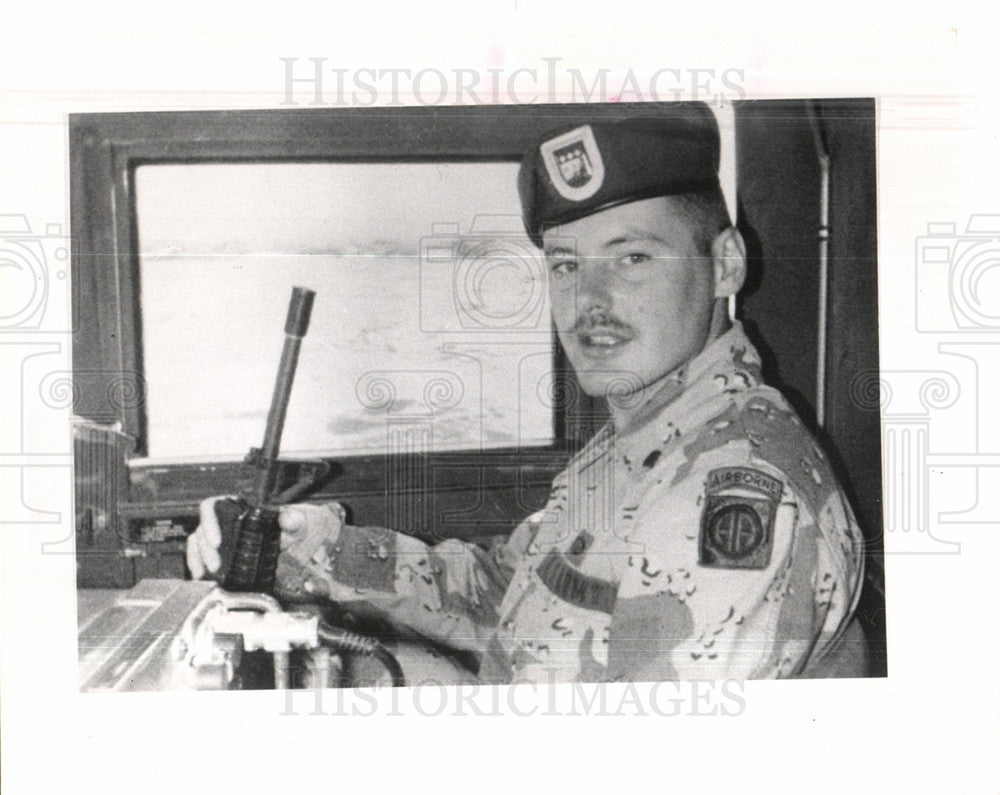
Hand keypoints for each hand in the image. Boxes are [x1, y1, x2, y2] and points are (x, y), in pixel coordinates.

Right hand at [185, 496, 345, 579]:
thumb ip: (292, 520)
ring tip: (209, 574)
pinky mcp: (214, 552)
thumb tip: (289, 519)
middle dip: (206, 550)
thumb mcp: (292, 522)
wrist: (287, 546)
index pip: (212, 506)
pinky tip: (200, 576)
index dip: (210, 521)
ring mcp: (215, 536)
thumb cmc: (285, 528)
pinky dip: (196, 565)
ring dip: (199, 558)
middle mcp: (220, 520)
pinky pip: (196, 555)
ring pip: (197, 543)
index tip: (217, 542)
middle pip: (202, 529)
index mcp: (234, 506)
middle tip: (216, 566)